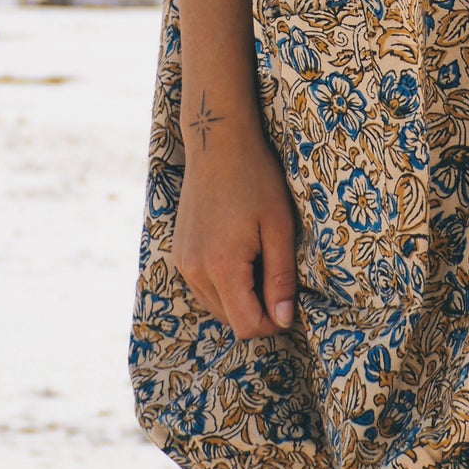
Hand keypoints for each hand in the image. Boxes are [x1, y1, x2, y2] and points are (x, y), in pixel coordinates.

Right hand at [172, 109, 298, 341]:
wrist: (217, 143)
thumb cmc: (256, 178)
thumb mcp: (279, 227)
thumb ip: (280, 277)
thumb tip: (284, 320)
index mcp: (221, 266)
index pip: (246, 326)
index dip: (273, 323)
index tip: (290, 301)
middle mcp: (195, 271)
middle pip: (231, 320)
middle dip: (258, 309)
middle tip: (277, 272)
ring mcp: (183, 262)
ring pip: (216, 306)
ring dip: (241, 297)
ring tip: (259, 257)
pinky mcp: (179, 253)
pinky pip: (204, 287)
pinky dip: (224, 284)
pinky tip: (240, 252)